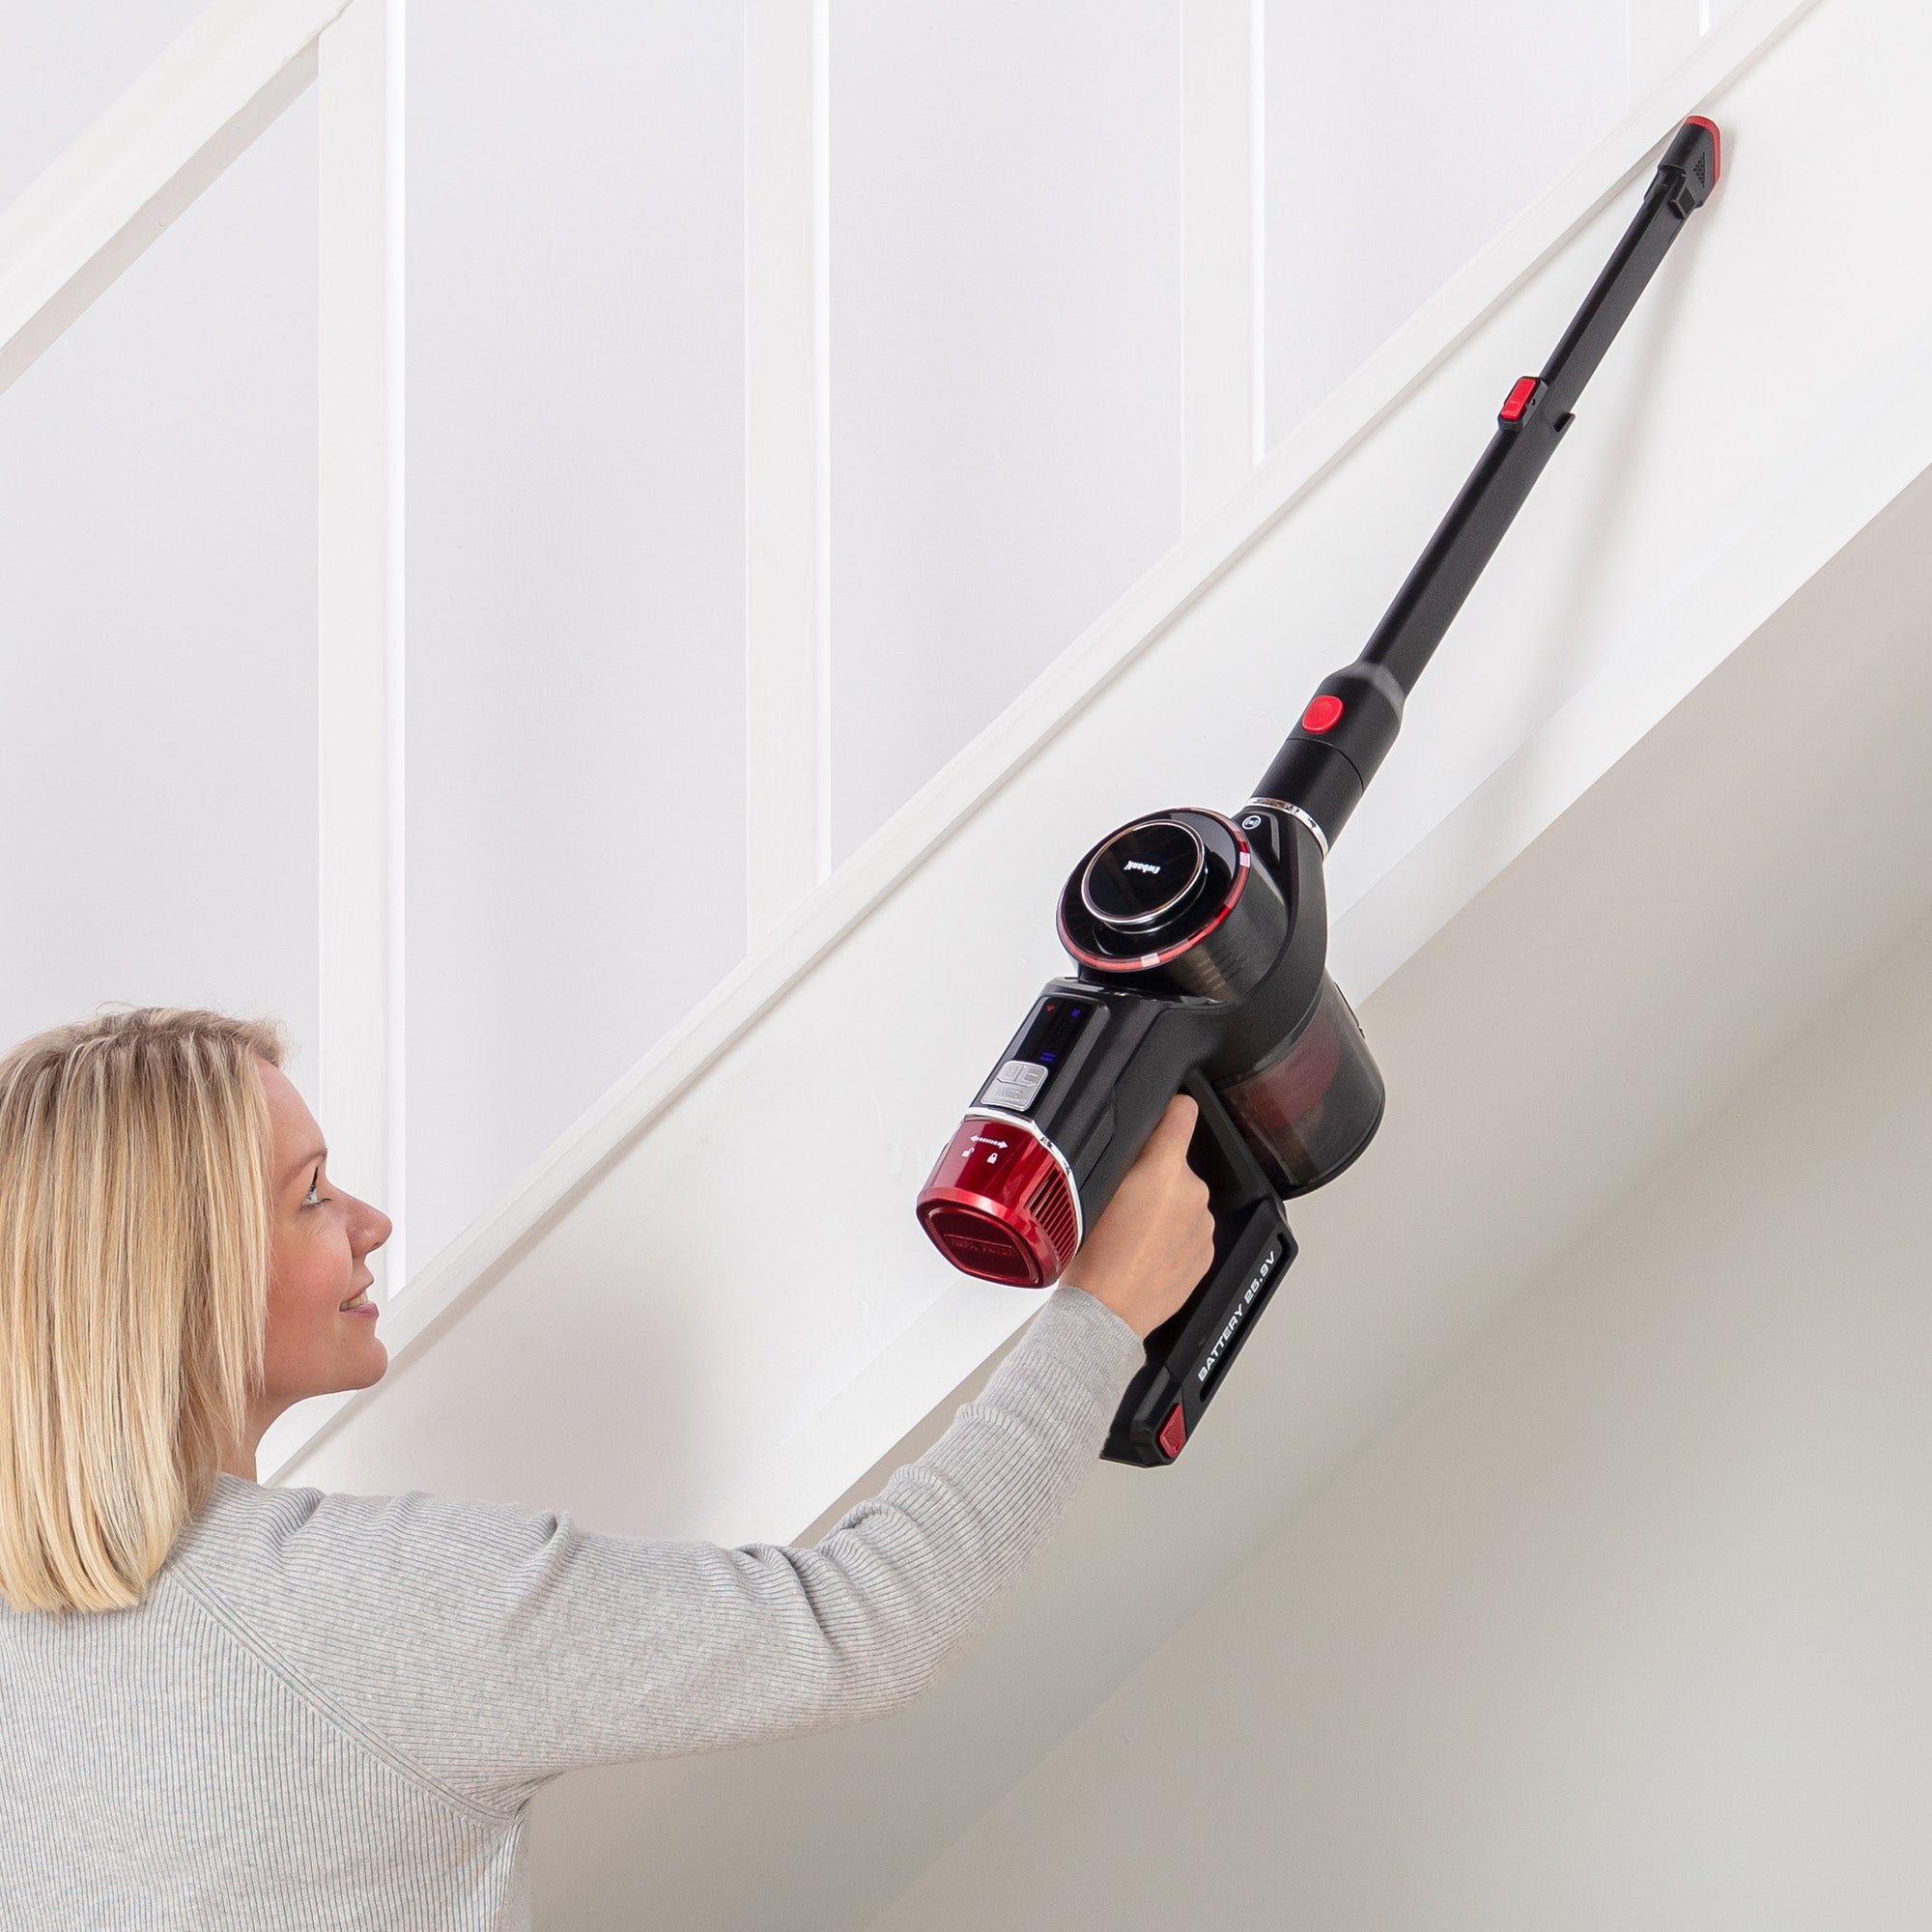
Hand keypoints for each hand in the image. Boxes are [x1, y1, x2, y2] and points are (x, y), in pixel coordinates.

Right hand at [1062, 1095, 1214, 1339]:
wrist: (1107, 1312)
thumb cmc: (1093, 1260)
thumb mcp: (1092, 1192)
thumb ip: (1120, 1161)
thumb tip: (1133, 1144)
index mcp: (1163, 1170)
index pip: (1182, 1113)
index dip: (1170, 1108)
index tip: (1167, 1111)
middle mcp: (1192, 1193)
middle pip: (1175, 1165)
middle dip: (1155, 1175)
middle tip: (1124, 1201)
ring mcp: (1203, 1225)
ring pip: (1183, 1200)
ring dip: (1165, 1209)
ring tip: (1132, 1234)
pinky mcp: (1206, 1253)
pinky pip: (1190, 1231)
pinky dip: (1173, 1237)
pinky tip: (1146, 1252)